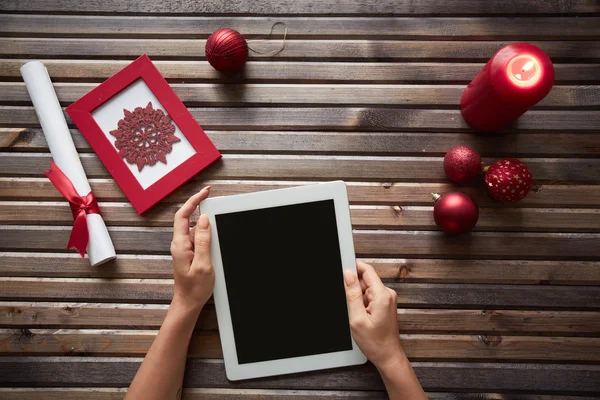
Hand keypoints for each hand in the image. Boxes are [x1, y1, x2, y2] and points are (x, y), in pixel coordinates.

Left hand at [170, 186, 214, 313]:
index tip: (205, 192)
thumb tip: (204, 220)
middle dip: (200, 207)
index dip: (193, 201)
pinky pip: (198, 238)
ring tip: (218, 227)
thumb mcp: (204, 263)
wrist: (188, 303)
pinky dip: (207, 234)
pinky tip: (215, 239)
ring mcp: (184, 248)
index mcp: (180, 245)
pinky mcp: (189, 253)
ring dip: (206, 225)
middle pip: (188, 218)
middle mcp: (180, 244)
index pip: (183, 215)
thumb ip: (203, 240)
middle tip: (214, 200)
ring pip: (195, 228)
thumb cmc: (195, 288)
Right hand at [344, 260, 403, 369]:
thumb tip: (348, 275)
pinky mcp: (385, 304)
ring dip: (358, 298)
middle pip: (365, 279)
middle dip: (353, 288)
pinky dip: (362, 303)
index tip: (342, 268)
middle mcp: (387, 294)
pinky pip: (369, 296)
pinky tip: (361, 316)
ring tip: (358, 315)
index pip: (367, 270)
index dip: (353, 266)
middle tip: (350, 306)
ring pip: (366, 289)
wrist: (388, 356)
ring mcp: (387, 299)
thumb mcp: (357, 318)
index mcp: (382, 295)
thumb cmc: (375, 342)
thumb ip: (352, 294)